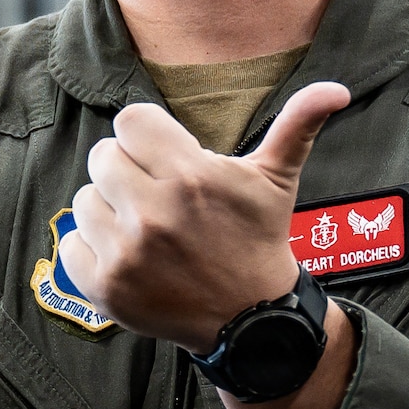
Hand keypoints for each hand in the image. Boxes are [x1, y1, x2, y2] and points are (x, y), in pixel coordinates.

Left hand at [61, 82, 349, 352]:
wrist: (249, 319)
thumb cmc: (258, 238)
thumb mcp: (277, 180)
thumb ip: (298, 124)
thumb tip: (337, 89)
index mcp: (190, 176)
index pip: (130, 122)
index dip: (149, 137)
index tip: (167, 159)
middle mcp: (153, 212)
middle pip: (103, 156)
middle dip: (128, 170)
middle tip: (157, 195)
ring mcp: (125, 252)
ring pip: (85, 198)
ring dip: (110, 209)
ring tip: (146, 226)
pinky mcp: (105, 286)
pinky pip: (72, 242)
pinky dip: (94, 247)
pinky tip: (130, 254)